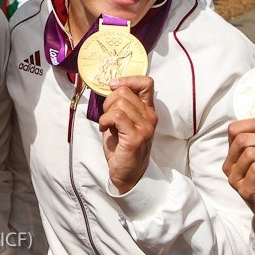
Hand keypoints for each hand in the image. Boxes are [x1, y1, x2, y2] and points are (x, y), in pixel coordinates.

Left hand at [98, 76, 156, 193]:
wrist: (128, 174)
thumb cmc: (123, 147)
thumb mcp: (124, 121)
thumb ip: (122, 104)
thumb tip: (112, 86)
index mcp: (148, 110)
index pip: (146, 83)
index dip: (128, 80)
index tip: (114, 86)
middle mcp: (150, 117)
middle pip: (125, 91)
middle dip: (109, 100)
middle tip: (107, 115)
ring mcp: (144, 127)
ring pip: (120, 103)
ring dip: (106, 112)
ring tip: (107, 124)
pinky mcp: (135, 137)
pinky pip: (116, 116)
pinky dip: (105, 120)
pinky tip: (105, 129)